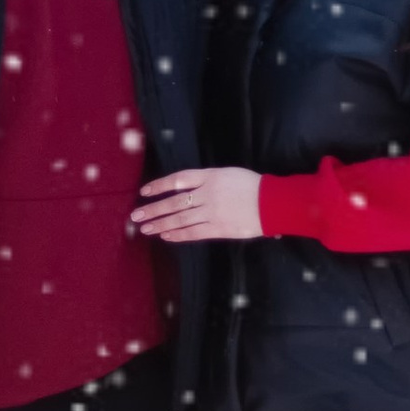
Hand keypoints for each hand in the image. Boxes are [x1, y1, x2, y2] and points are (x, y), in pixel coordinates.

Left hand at [132, 168, 263, 243]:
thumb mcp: (227, 174)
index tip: (144, 191)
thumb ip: (207, 180)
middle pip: (175, 202)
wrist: (273, 203)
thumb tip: (186, 189)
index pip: (178, 180)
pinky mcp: (219, 229)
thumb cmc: (253, 186)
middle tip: (136, 215)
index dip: (160, 185)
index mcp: (210, 177)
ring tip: (145, 228)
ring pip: (181, 219)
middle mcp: (208, 194)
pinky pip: (194, 233)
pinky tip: (166, 236)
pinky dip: (178, 235)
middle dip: (154, 209)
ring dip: (161, 224)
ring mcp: (212, 213)